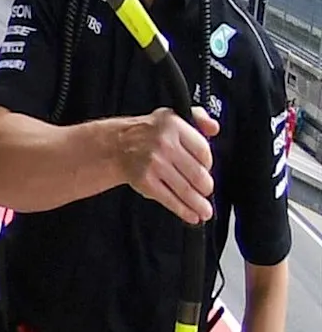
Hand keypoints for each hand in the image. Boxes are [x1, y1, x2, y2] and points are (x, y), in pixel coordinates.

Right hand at [117, 107, 217, 222]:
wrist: (116, 145)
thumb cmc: (148, 133)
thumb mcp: (172, 116)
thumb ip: (198, 118)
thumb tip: (214, 128)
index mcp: (174, 127)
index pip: (203, 151)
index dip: (208, 163)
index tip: (208, 170)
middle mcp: (164, 145)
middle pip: (197, 173)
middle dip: (206, 187)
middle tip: (207, 192)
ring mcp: (154, 164)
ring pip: (186, 190)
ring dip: (199, 204)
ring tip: (205, 211)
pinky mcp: (145, 181)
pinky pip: (169, 199)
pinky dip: (182, 210)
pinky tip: (191, 215)